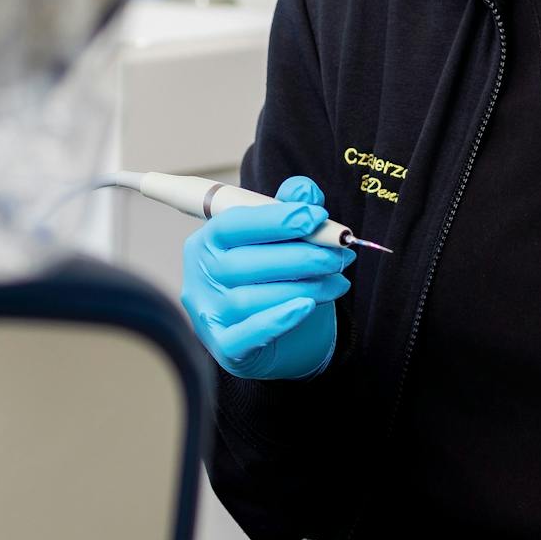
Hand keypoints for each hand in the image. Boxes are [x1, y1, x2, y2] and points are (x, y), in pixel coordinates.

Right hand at [180, 176, 352, 380]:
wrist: (280, 336)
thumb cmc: (275, 278)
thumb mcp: (284, 239)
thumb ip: (291, 210)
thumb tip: (305, 191)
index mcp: (207, 241)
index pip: (233, 224)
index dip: (276, 219)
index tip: (317, 216)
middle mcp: (200, 276)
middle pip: (244, 263)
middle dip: (301, 256)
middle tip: (340, 255)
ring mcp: (208, 314)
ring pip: (251, 298)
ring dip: (302, 287)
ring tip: (337, 281)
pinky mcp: (224, 347)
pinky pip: (249, 335)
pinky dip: (280, 320)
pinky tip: (307, 307)